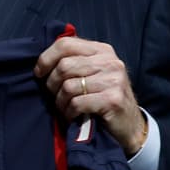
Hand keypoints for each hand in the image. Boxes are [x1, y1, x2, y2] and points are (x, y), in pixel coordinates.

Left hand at [34, 35, 146, 155]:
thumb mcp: (92, 74)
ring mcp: (113, 80)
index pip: (65, 44)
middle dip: (52, 84)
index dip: (46, 58)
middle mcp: (110, 61)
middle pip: (64, 66)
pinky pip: (77, 103)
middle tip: (55, 97)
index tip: (39, 73)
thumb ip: (74, 62)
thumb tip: (41, 61)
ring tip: (65, 108)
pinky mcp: (112, 99)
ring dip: (60, 102)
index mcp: (102, 50)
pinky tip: (73, 116)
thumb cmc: (103, 98)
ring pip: (68, 86)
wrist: (129, 124)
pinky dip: (69, 112)